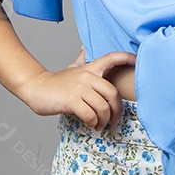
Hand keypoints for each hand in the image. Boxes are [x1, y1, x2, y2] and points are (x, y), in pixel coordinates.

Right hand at [18, 46, 136, 130]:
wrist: (36, 88)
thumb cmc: (57, 82)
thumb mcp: (71, 68)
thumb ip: (81, 60)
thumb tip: (85, 48)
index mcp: (90, 68)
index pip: (112, 58)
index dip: (127, 58)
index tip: (138, 61)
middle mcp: (87, 76)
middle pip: (113, 93)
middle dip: (117, 111)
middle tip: (114, 121)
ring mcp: (79, 88)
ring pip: (102, 107)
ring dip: (103, 121)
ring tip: (99, 126)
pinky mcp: (71, 100)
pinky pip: (90, 115)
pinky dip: (93, 123)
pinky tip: (90, 124)